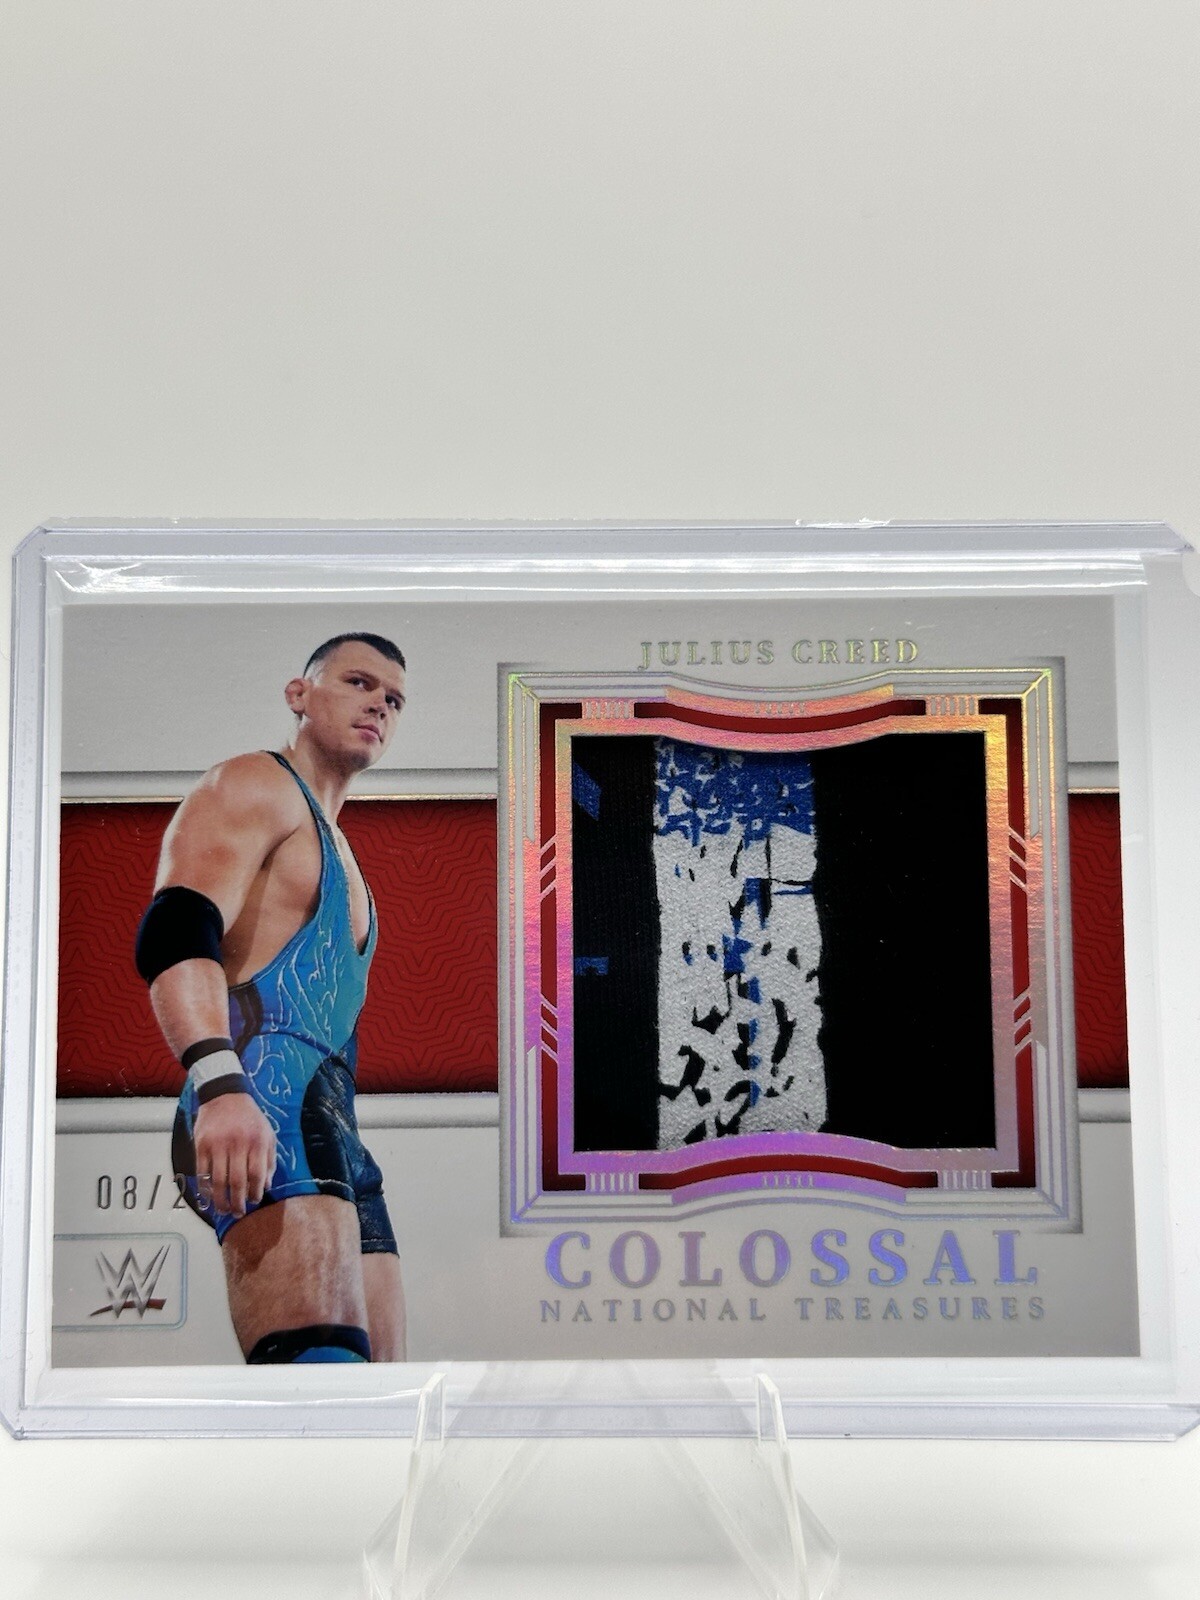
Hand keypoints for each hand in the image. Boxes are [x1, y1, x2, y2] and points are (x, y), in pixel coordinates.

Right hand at [193, 1094, 276, 1217]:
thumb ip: (269, 1160)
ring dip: (220, 1200)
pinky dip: (205, 1188)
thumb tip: (266, 1186)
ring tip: (223, 1210)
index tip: (254, 1201)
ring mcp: (217, 1145)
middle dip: (238, 1202)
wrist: (225, 1095)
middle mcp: (237, 1144)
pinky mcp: (201, 1145)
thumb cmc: (249, 1118)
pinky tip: (209, 1196)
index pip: (257, 1174)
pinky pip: (202, 1172)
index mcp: (257, 1141)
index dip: (255, 1192)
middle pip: (237, 1181)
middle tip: (238, 1213)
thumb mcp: (267, 1134)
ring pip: (218, 1180)